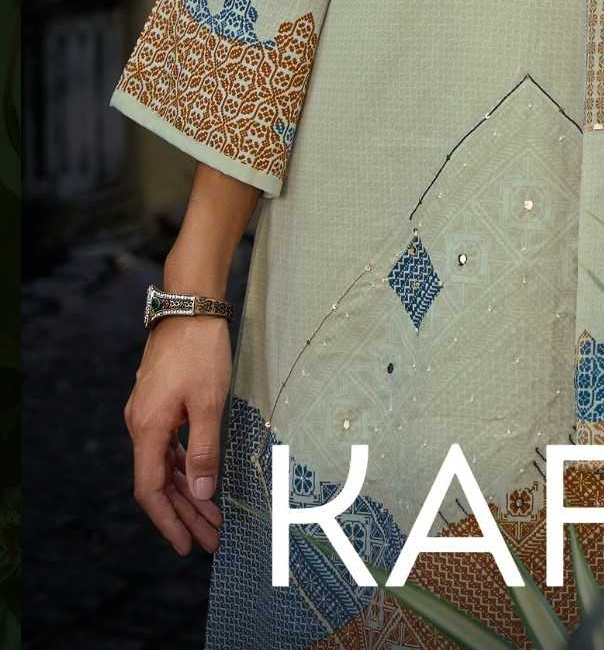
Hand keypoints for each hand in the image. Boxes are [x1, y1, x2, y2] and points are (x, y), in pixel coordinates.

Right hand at [124, 314, 230, 554]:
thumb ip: (204, 449)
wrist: (189, 306)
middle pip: (160, 483)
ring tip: (213, 518)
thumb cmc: (200, 350)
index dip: (169, 521)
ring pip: (165, 466)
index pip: (151, 490)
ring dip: (188, 492)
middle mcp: (141, 425)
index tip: (187, 545)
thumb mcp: (209, 401)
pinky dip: (185, 466)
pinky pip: (168, 447)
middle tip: (210, 539)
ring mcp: (148, 414)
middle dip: (185, 514)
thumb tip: (202, 493)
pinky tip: (201, 479)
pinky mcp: (159, 404)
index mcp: (147, 428)